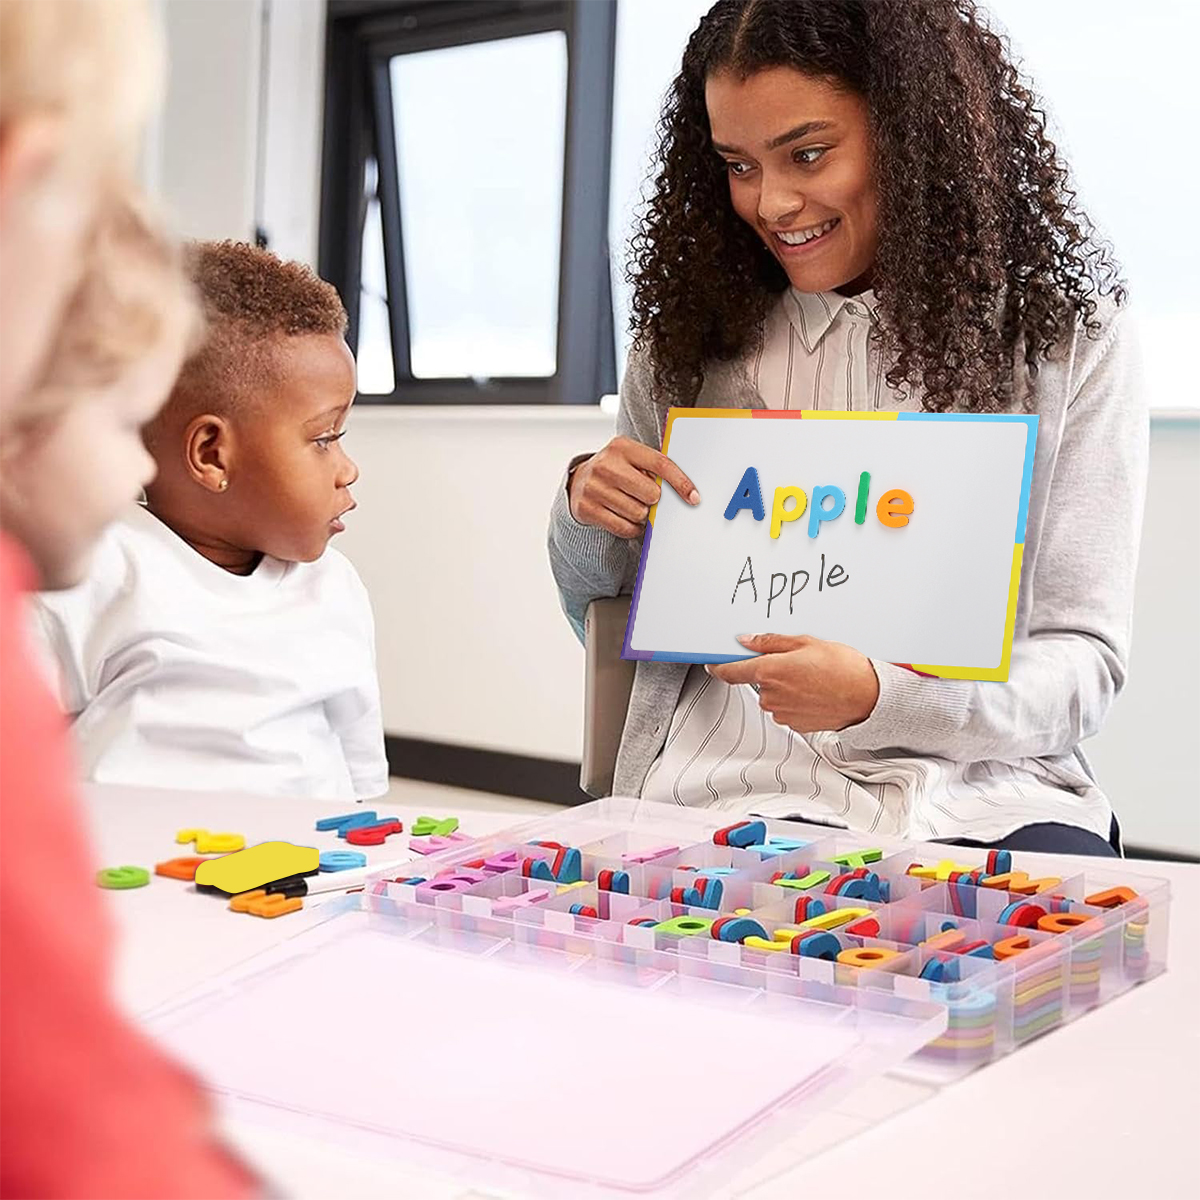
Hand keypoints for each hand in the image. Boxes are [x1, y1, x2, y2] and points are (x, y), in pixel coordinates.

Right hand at [568, 435, 699, 537]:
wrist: (578, 481)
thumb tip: (686, 491)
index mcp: (622, 447)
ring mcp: (594, 488)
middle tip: (644, 496)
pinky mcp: (587, 509)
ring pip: (639, 514)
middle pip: (652, 494)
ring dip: (641, 515)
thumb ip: (653, 468)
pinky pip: (624, 528)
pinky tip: (624, 516)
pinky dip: (631, 527)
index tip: (694, 498)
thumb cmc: (615, 470)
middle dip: (653, 500)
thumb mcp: (631, 458)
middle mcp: (606, 465)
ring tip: (630, 504)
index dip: (681, 483)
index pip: (660, 464)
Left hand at [707, 633, 879, 732]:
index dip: (718, 666)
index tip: (713, 662)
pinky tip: (814, 691)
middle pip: (756, 681)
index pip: (729, 672)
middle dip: (770, 671)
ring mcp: (782, 712)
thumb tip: (747, 640)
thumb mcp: (805, 642)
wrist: (868, 697)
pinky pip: (786, 708)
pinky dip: (795, 700)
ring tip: (811, 678)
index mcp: (769, 671)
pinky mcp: (794, 724)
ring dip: (784, 686)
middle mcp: (771, 695)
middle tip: (795, 662)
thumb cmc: (843, 668)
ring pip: (772, 695)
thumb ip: (770, 642)